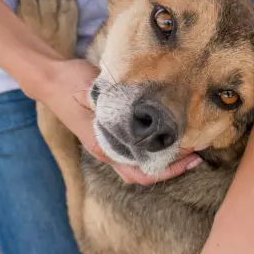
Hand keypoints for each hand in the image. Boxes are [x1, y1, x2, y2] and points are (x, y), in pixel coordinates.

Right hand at [36, 59, 201, 184]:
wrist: (54, 80)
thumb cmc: (71, 86)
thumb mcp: (91, 94)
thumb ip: (112, 109)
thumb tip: (139, 120)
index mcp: (104, 146)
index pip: (142, 171)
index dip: (169, 168)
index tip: (191, 155)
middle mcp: (109, 151)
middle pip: (146, 172)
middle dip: (174, 167)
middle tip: (199, 152)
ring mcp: (111, 144)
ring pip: (143, 163)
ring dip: (166, 159)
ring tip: (190, 146)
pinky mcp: (114, 133)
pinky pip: (138, 149)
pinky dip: (156, 148)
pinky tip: (169, 136)